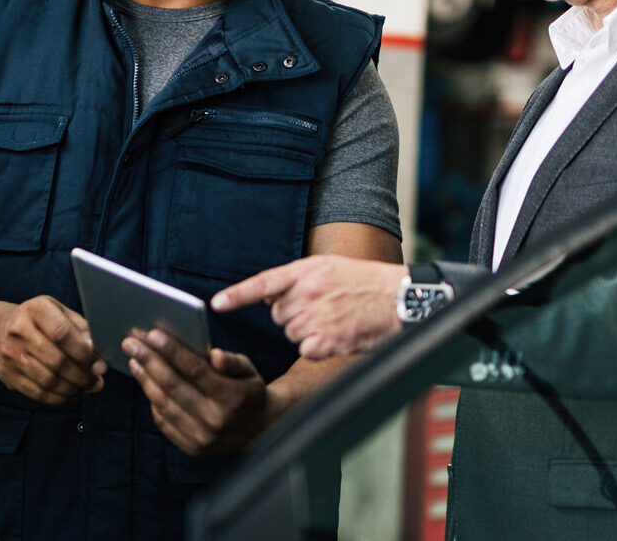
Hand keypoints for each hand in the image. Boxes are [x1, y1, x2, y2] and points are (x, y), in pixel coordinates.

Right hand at [0, 296, 106, 403]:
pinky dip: (59, 398)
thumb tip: (98, 352)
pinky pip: (37, 393)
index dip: (84, 353)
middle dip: (83, 376)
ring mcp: (10, 354)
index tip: (100, 365)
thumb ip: (80, 328)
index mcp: (35, 310)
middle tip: (97, 382)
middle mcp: (19, 331)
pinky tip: (72, 394)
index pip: (62, 334)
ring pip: (48, 381)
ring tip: (87, 389)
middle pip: (57, 361)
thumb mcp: (59, 312)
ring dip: (73, 389)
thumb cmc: (39, 321)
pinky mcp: (8, 375)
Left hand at [124, 329, 269, 455]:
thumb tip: (214, 355)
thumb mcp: (249, 370)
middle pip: (173, 386)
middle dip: (149, 361)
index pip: (196, 371)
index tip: (152, 333)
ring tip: (133, 358)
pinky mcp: (191, 448)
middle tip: (130, 341)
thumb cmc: (248, 390)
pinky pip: (163, 420)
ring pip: (164, 404)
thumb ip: (232, 361)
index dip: (172, 351)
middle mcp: (215, 421)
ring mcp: (201, 438)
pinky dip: (151, 399)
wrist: (259, 429)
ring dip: (145, 379)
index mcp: (232, 398)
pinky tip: (145, 380)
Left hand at [211, 256, 405, 358]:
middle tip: (322, 309)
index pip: (263, 283)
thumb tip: (269, 297)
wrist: (399, 299)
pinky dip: (318, 348)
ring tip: (334, 319)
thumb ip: (297, 279)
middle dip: (293, 315)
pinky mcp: (327, 340)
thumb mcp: (329, 267)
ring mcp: (317, 317)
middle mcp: (308, 293)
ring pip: (292, 333)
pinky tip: (337, 336)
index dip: (238, 295)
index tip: (217, 304)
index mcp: (306, 271)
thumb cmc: (366, 283)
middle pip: (278, 314)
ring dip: (307, 331)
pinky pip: (306, 350)